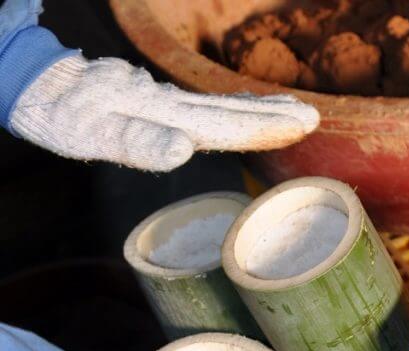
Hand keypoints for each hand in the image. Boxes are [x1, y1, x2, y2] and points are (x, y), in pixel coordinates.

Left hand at [10, 55, 318, 170]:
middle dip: (272, 116)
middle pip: (230, 112)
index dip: (265, 126)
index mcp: (164, 116)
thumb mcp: (91, 133)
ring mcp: (163, 103)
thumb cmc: (62, 114)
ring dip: (257, 111)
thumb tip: (183, 149)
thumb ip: (136, 142)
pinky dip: (228, 108)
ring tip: (293, 115)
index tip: (303, 123)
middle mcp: (169, 107)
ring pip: (219, 106)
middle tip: (312, 118)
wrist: (37, 83)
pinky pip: (202, 106)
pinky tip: (239, 111)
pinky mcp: (154, 104)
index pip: (225, 123)